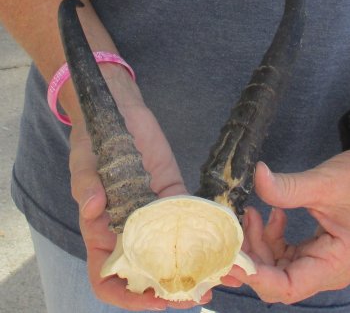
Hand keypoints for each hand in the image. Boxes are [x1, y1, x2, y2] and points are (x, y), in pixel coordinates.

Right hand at [69, 68, 210, 309]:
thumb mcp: (83, 162)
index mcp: (103, 230)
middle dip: (174, 287)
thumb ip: (85, 185)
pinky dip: (206, 234)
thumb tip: (93, 207)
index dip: (128, 297)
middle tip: (202, 293)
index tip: (156, 300)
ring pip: (175, 250)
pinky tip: (225, 241)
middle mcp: (131, 228)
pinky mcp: (174, 195)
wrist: (119, 113)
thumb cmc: (92, 140)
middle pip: (150, 270)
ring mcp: (154, 213)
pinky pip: (190, 219)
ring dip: (197, 265)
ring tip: (224, 274)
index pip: (108, 277)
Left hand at [227, 151, 349, 303]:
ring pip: (276, 263)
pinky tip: (272, 215)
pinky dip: (272, 235)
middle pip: (275, 276)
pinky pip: (284, 250)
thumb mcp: (325, 184)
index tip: (230, 258)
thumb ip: (289, 186)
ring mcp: (318, 259)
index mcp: (333, 265)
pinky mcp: (314, 248)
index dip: (254, 276)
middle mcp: (324, 269)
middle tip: (236, 229)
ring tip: (252, 213)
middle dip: (251, 254)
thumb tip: (258, 174)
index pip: (286, 285)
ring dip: (259, 240)